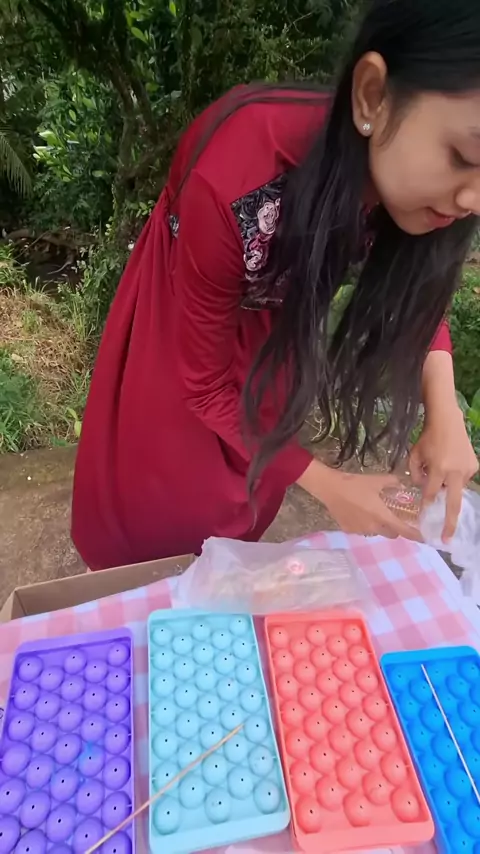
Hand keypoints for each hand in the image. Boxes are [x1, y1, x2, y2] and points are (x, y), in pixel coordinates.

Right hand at [297, 461, 421, 540]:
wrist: (329, 487)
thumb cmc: (354, 483)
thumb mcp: (376, 480)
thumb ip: (393, 483)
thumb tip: (402, 485)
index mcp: (382, 516)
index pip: (403, 530)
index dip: (415, 535)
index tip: (423, 537)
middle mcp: (372, 527)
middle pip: (391, 534)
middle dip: (395, 528)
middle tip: (394, 517)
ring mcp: (360, 530)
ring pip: (376, 532)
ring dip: (379, 526)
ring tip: (373, 513)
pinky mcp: (348, 530)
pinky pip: (363, 530)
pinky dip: (365, 525)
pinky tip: (359, 513)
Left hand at [409, 406, 477, 540]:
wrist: (448, 421)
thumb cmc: (427, 438)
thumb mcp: (414, 455)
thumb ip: (415, 474)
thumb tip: (422, 488)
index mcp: (438, 469)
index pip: (430, 493)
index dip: (426, 504)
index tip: (424, 516)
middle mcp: (455, 472)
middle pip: (453, 504)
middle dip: (449, 523)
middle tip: (446, 539)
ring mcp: (467, 470)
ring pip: (455, 489)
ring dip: (448, 487)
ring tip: (441, 469)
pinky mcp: (474, 466)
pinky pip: (462, 479)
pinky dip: (454, 477)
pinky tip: (450, 464)